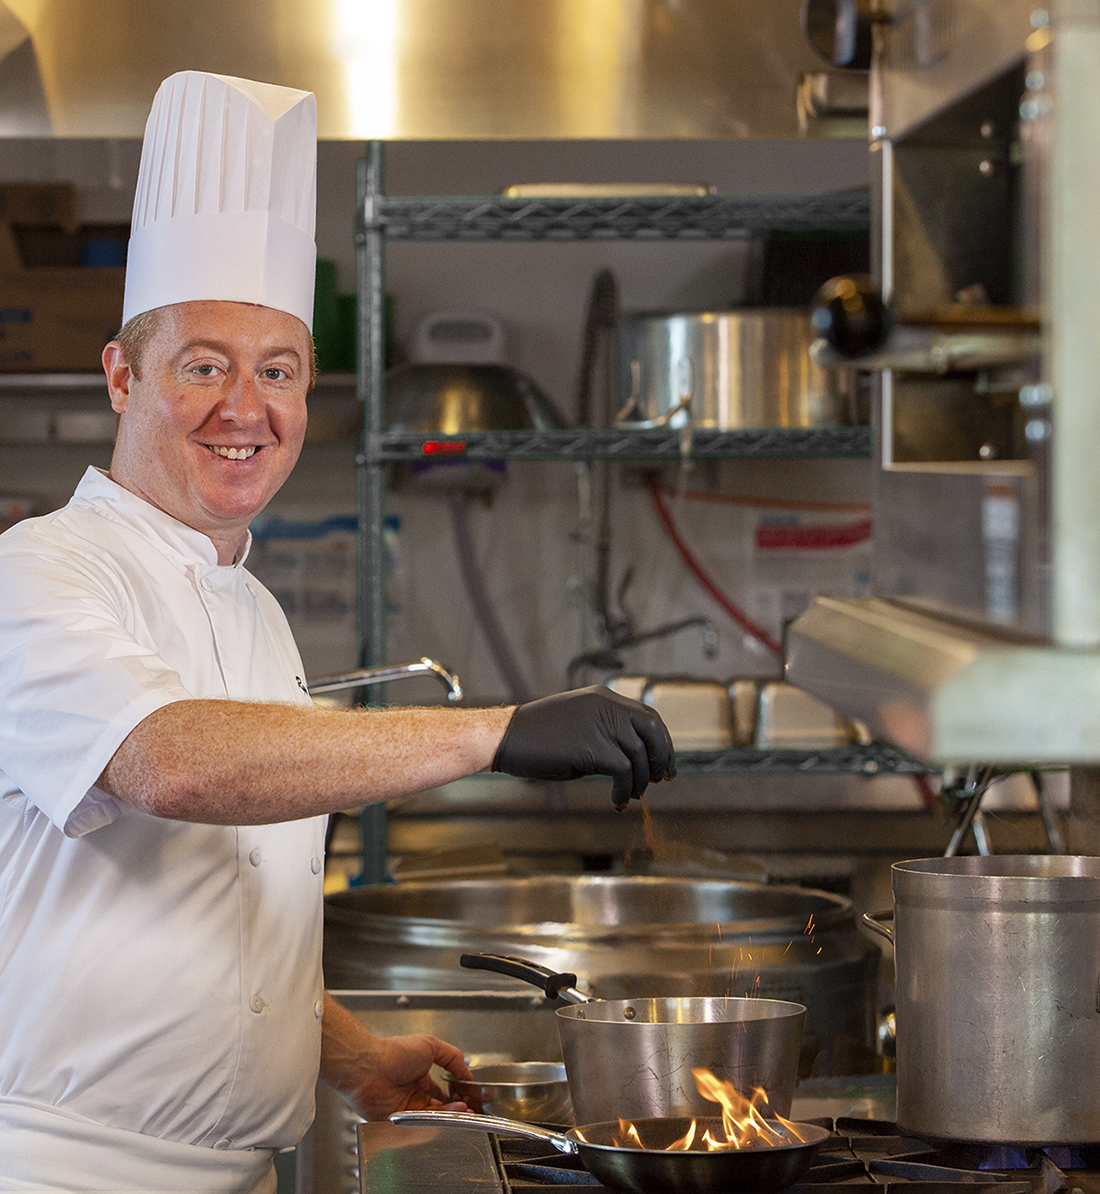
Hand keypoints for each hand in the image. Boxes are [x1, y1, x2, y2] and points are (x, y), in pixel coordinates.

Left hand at [331, 1030, 472, 1120]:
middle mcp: (413, 1094)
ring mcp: (404, 1109)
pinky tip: (440, 1121)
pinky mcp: (394, 1122)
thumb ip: (452, 1057)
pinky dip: (428, 1127)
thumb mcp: (430, 1045)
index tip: (468, 1099)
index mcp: (421, 1077)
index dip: (456, 1097)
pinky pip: (414, 1129)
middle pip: (439, 1109)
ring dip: (446, 1117)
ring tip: (459, 1112)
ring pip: (430, 1119)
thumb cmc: (394, 1052)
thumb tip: (467, 1071)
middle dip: (454, 1110)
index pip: (443, 1092)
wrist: (368, 1067)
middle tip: (466, 1110)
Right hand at [491, 685, 675, 808]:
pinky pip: (623, 771)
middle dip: (662, 758)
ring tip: (630, 796)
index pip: (649, 717)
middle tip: (660, 780)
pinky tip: (616, 801)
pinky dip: (624, 790)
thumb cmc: (538, 738)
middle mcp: (606, 706)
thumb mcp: (579, 729)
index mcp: (604, 698)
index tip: (664, 764)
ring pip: (640, 755)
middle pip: (653, 730)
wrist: (506, 737)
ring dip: (640, 781)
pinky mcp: (591, 747)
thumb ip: (606, 737)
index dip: (662, 741)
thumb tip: (633, 765)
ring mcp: (599, 724)